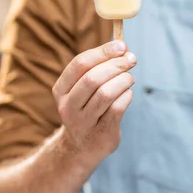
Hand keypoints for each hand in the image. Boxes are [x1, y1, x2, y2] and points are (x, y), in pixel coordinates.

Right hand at [52, 41, 136, 160]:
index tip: (122, 45)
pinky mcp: (101, 132)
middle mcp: (68, 106)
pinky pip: (117, 108)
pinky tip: (127, 94)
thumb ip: (98, 68)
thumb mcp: (82, 89)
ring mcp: (83, 122)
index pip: (80, 64)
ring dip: (124, 80)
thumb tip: (122, 48)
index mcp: (61, 89)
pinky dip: (127, 96)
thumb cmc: (87, 108)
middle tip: (132, 59)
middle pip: (93, 78)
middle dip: (116, 65)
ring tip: (130, 78)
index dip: (103, 52)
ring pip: (106, 93)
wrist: (82, 147)